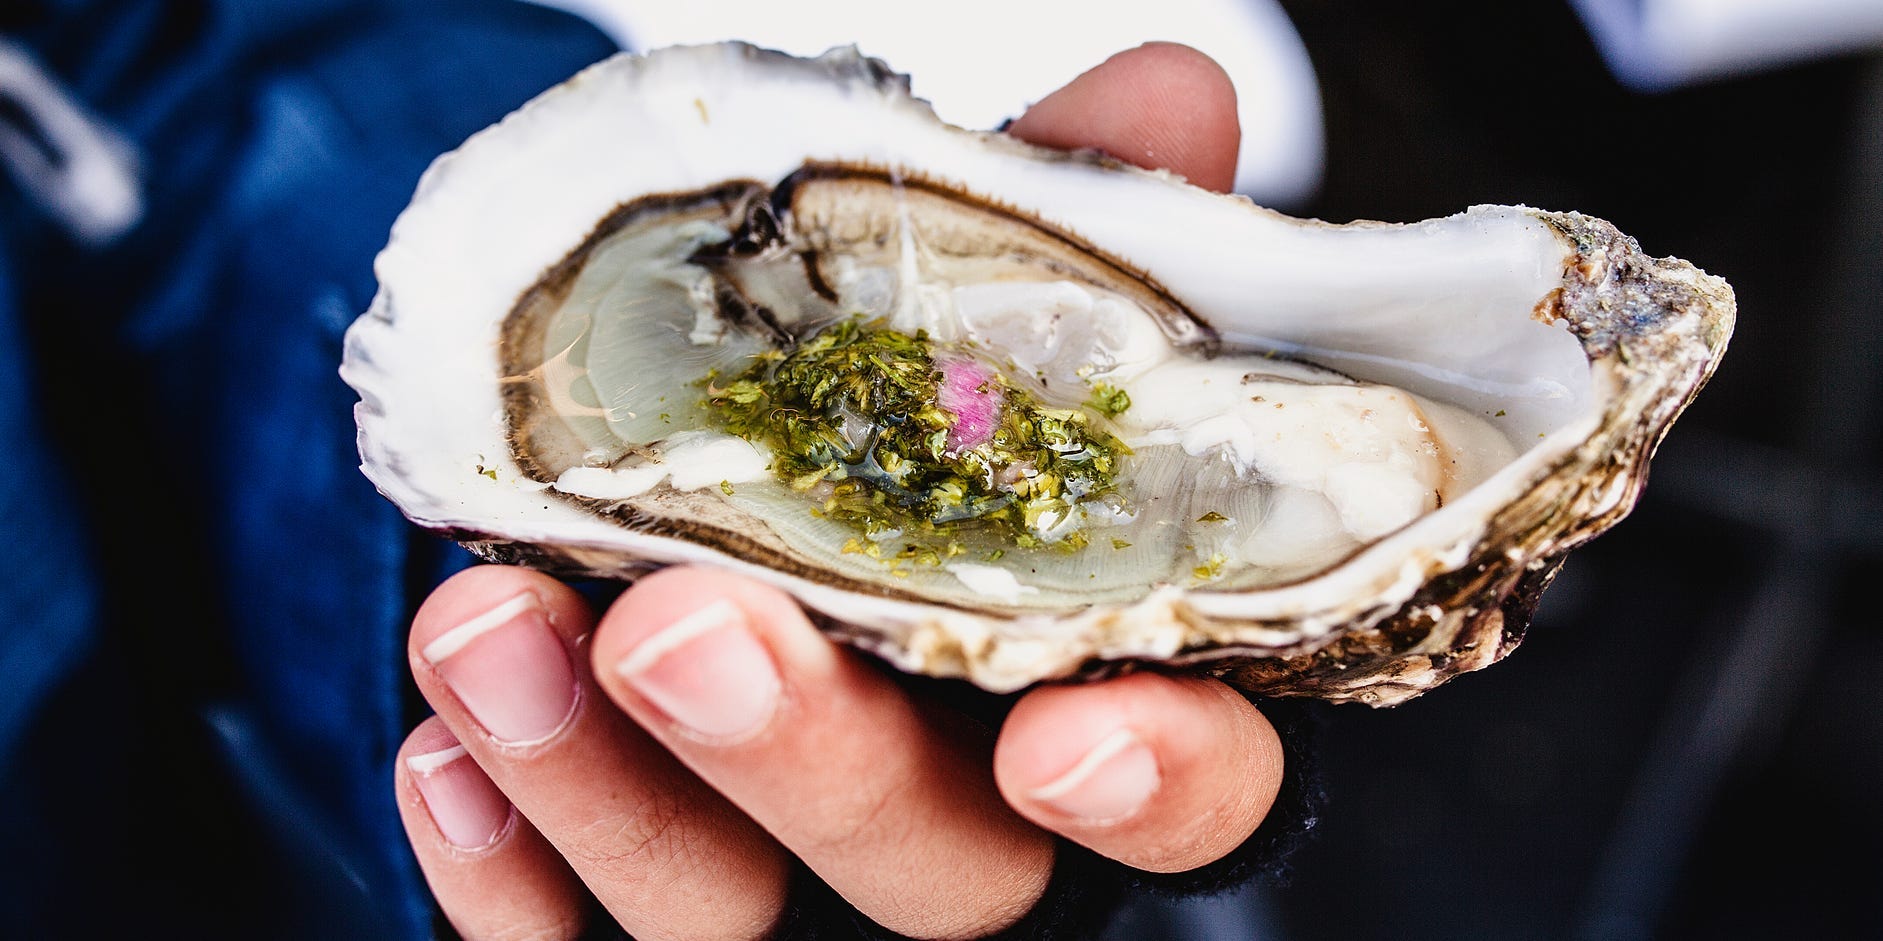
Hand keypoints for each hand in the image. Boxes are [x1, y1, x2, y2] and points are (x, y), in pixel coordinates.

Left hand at [393, 43, 1281, 940]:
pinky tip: (440, 754)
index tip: (1072, 734)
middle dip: (815, 764)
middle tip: (684, 629)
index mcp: (1094, 692)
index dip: (1154, 787)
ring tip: (484, 633)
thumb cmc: (902, 426)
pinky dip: (510, 873)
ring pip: (723, 916)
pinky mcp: (628, 905)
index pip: (1185, 794)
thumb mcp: (994, 320)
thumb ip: (1083, 234)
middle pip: (935, 873)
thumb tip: (1173, 93)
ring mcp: (793, 883)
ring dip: (607, 793)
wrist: (730, 486)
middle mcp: (960, 823)